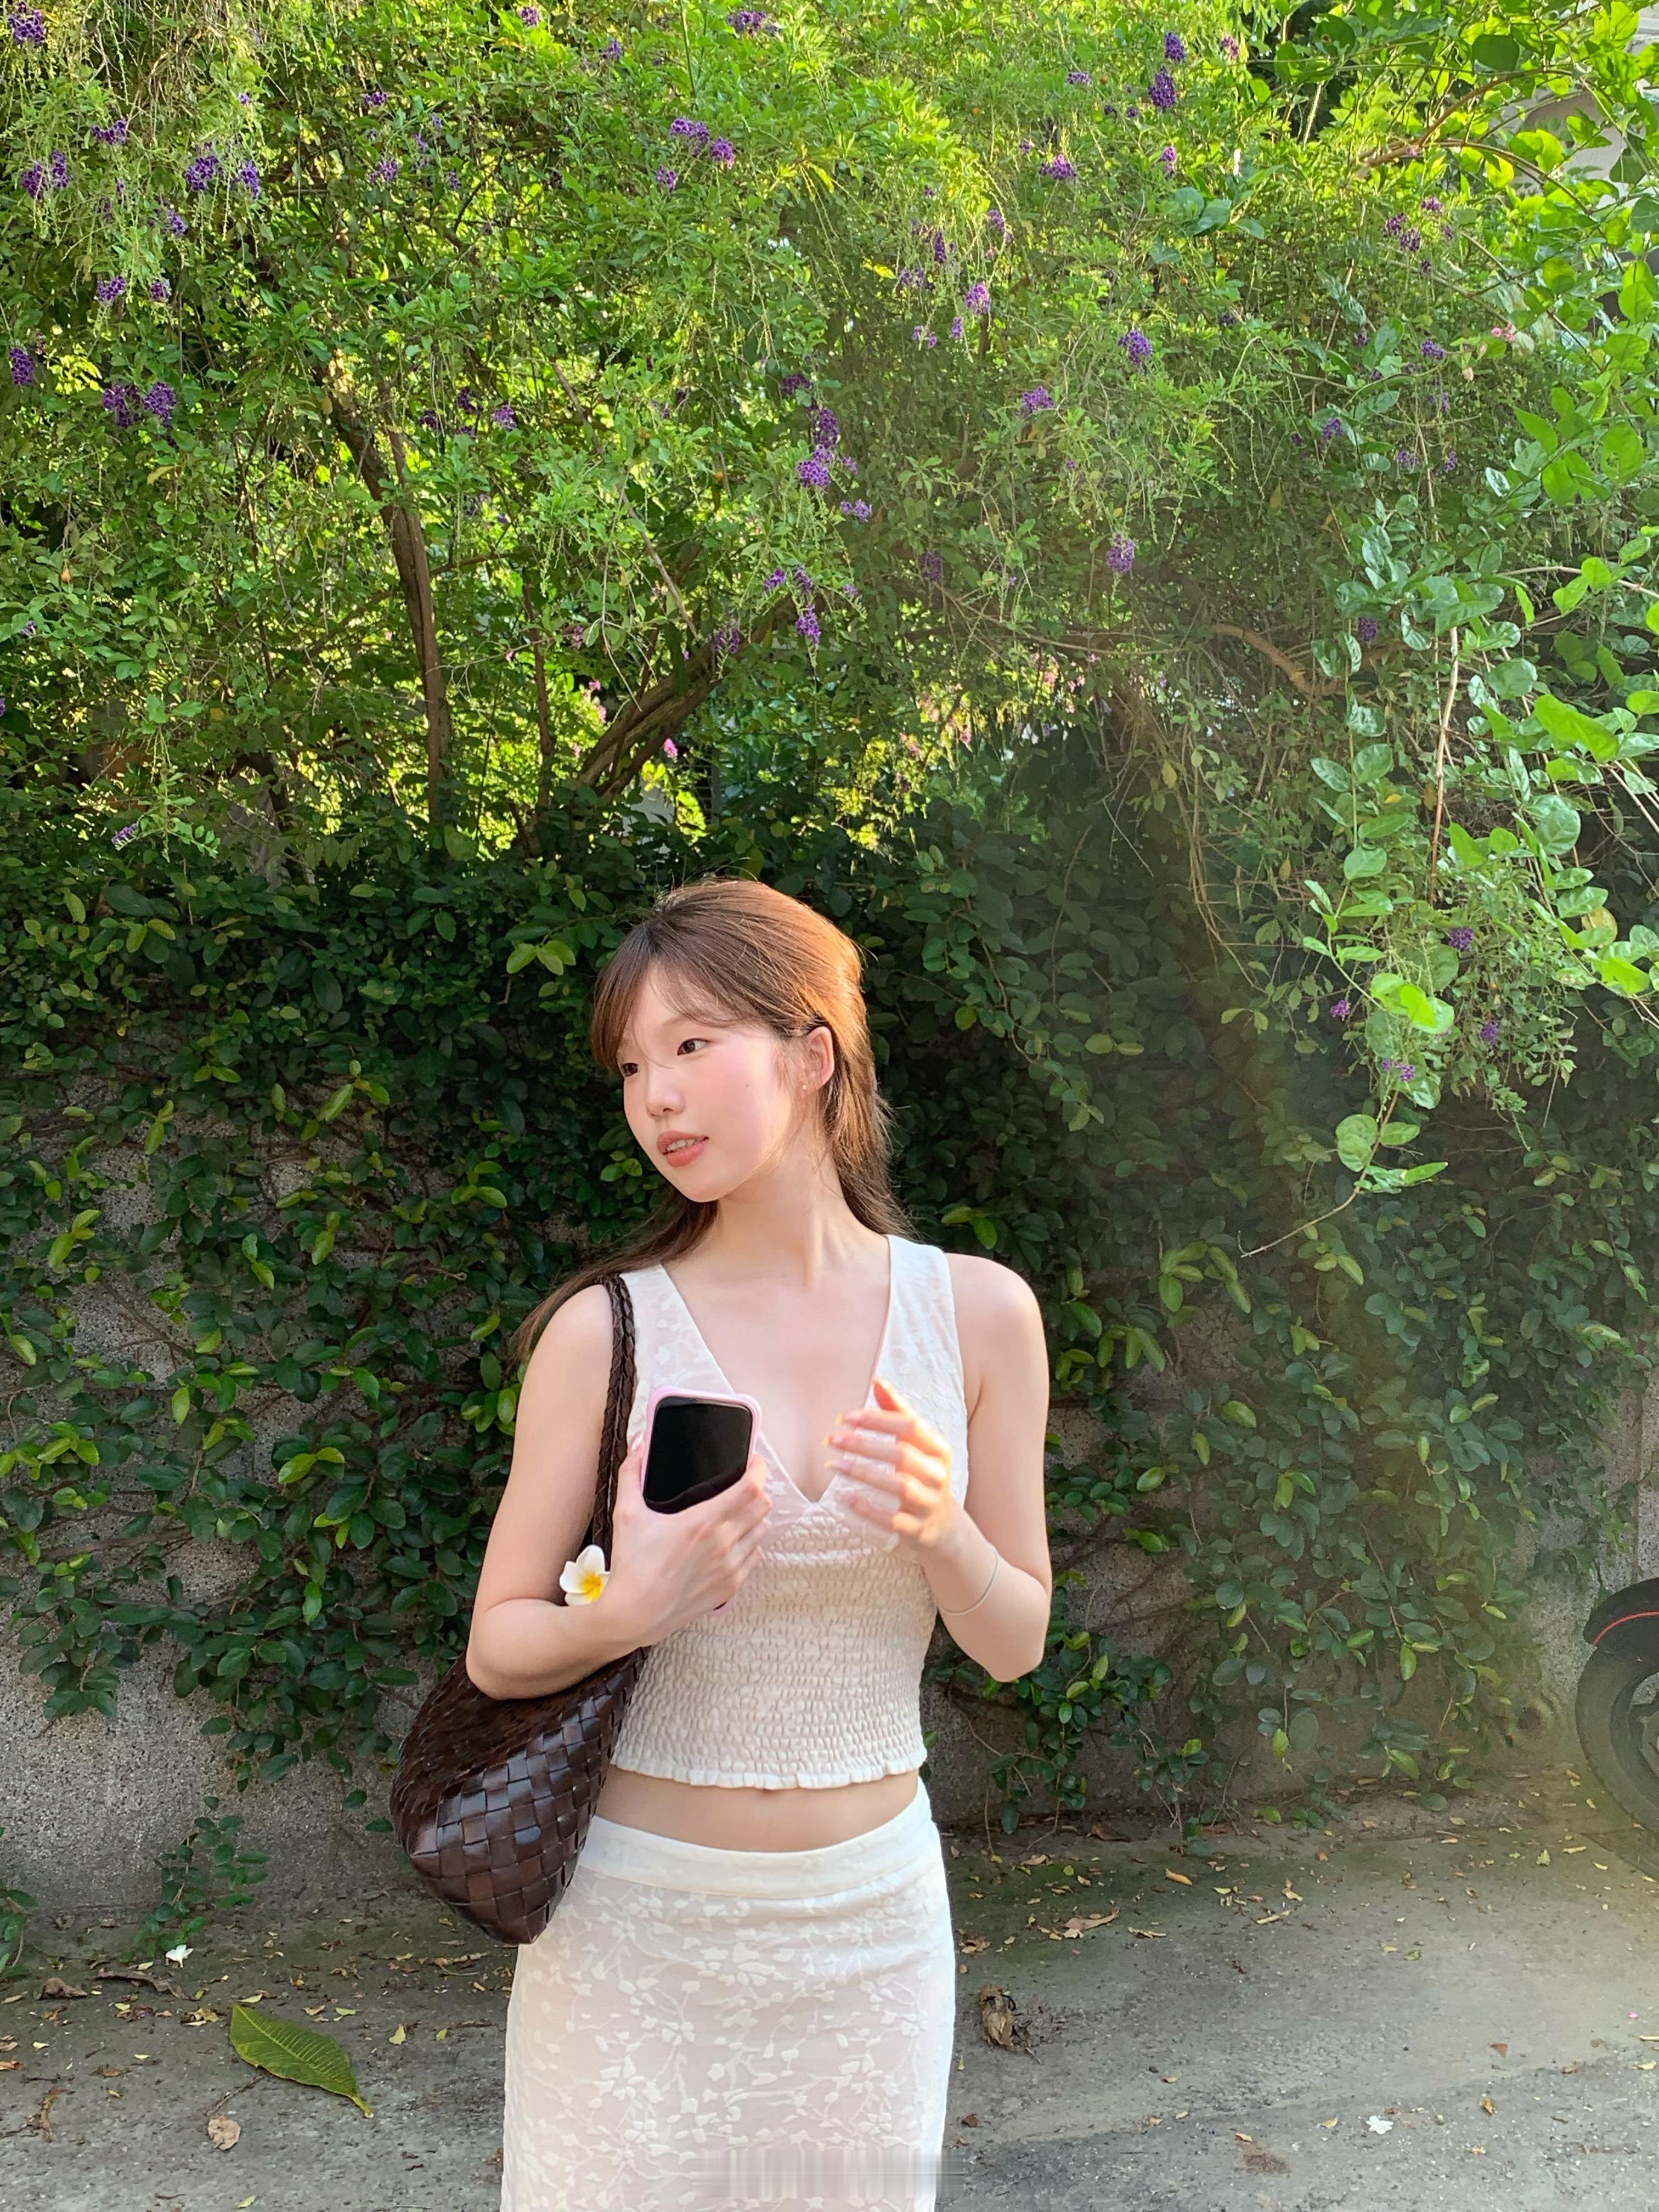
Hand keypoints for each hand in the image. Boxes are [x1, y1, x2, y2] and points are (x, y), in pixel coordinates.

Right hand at [603, 1438, 771, 1637]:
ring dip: (756, 1516)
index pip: (750, 1487)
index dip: (759, 1469)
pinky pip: (755, 1555)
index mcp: (703, 1521)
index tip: (753, 1461)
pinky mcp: (731, 1586)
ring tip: (740, 1511)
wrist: (635, 1614)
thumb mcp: (626, 1514)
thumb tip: (638, 1445)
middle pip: (763, 1506)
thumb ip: (632, 1474)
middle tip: (745, 1483)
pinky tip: (735, 1539)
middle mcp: (723, 1543)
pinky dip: (750, 1542)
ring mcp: (730, 1567)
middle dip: (758, 1489)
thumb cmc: (632, 1564)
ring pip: (762, 1530)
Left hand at [825, 1378, 959, 1560]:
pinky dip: (867, 1509)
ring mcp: (928, 1503)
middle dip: (865, 1445)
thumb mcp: (919, 1445)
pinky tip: (843, 1498)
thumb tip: (878, 1381)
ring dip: (863, 1473)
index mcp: (938, 1449)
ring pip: (898, 1486)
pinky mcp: (916, 1530)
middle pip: (901, 1455)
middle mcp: (937, 1475)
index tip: (846, 1417)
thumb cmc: (923, 1474)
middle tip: (832, 1439)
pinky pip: (891, 1520)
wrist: (943, 1526)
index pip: (909, 1427)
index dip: (877, 1420)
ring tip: (833, 1465)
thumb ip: (898, 1413)